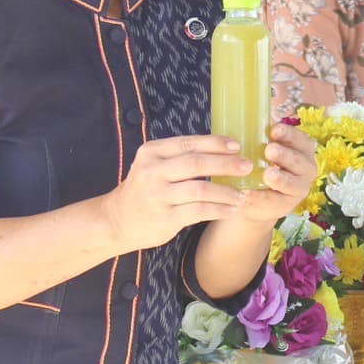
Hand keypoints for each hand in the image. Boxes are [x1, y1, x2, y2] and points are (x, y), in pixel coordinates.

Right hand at [101, 135, 250, 251]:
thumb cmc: (144, 189)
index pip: (189, 143)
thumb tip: (223, 149)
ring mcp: (157, 196)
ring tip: (242, 194)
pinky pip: (199, 211)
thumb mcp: (153, 165)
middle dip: (226, 164)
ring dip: (226, 191)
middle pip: (196, 164)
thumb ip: (179, 157)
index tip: (237, 146)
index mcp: (152, 152)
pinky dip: (219, 210)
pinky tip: (231, 210)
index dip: (215, 143)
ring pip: (200, 189)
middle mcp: (152, 171)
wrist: (116, 220)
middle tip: (247, 166)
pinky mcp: (164, 218)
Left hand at [233, 123, 318, 225]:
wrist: (256, 197)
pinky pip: (274, 202)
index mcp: (303, 150)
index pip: (302, 140)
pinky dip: (261, 198)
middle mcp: (306, 169)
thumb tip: (246, 114)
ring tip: (268, 174)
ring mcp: (298, 189)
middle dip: (286, 155)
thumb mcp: (264, 147)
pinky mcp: (285, 206)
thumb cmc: (262, 163)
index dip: (290, 135)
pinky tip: (248, 194)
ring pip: (293, 184)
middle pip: (300, 162)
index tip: (275, 129)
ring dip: (281, 179)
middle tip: (270, 150)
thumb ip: (262, 135)